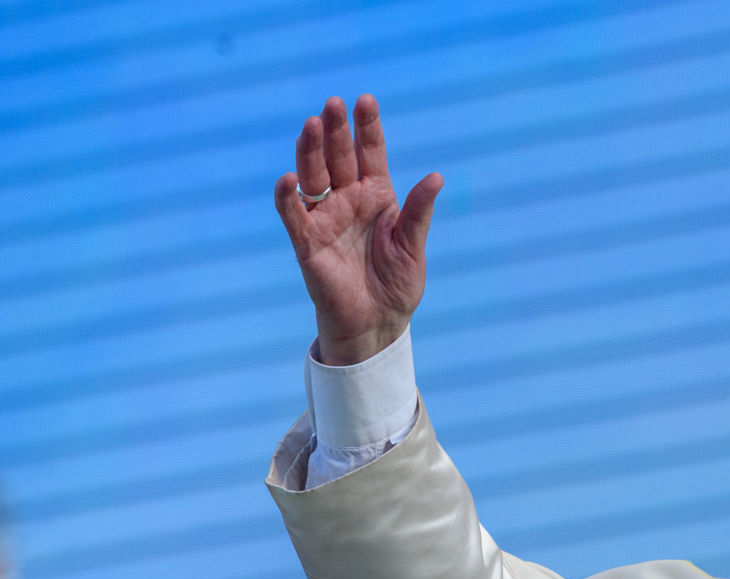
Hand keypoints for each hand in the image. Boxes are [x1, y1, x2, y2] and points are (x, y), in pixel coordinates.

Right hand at [274, 95, 441, 366]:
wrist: (378, 323)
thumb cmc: (397, 284)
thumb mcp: (413, 246)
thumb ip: (419, 212)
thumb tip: (436, 177)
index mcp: (376, 196)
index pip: (370, 154)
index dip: (367, 128)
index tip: (365, 100)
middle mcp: (348, 200)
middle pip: (337, 157)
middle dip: (334, 131)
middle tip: (333, 104)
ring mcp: (325, 218)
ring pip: (312, 176)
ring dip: (309, 152)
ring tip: (311, 126)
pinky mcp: (306, 242)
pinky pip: (293, 215)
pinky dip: (288, 197)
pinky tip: (288, 179)